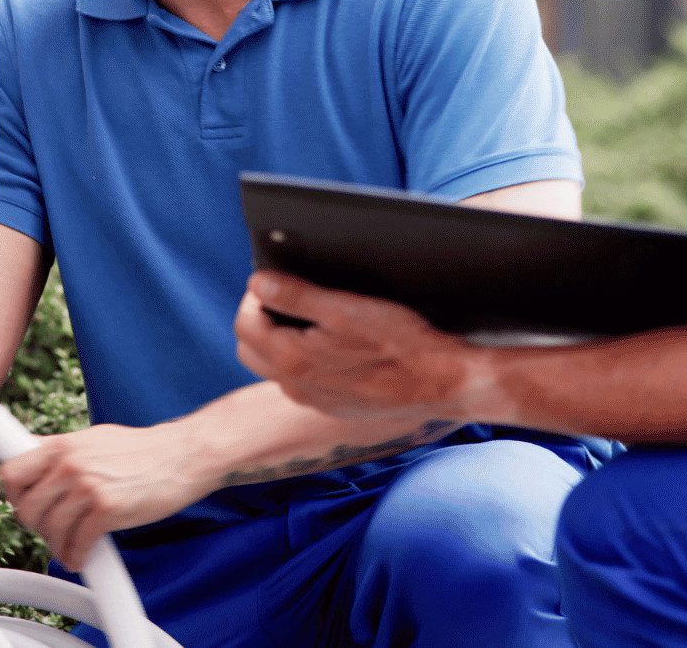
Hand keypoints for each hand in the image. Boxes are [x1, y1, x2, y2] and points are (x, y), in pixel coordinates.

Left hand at [0, 422, 210, 569]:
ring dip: (57, 546)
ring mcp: (87, 486)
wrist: (182, 456)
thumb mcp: (92, 439)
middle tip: (51, 529)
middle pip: (26, 508)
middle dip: (37, 525)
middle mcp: (69, 464)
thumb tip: (34, 460)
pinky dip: (77, 557)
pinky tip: (82, 555)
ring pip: (49, 530)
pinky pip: (77, 544)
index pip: (11, 473)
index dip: (14, 495)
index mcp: (61, 445)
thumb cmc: (140, 450)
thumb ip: (62, 452)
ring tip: (68, 546)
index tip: (22, 504)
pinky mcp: (107, 510)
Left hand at [234, 273, 471, 421]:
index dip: (253, 297)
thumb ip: (294, 296)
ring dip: (281, 339)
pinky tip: (334, 343)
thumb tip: (257, 282)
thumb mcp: (344, 308)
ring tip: (312, 316)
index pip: (244, 325)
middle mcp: (296, 387)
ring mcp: (315, 401)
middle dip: (260, 319)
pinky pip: (303, 380)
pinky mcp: (335, 407)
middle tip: (286, 297)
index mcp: (291, 360)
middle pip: (251, 349)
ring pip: (275, 367)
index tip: (273, 280)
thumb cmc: (398, 342)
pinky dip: (304, 358)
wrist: (442, 383)